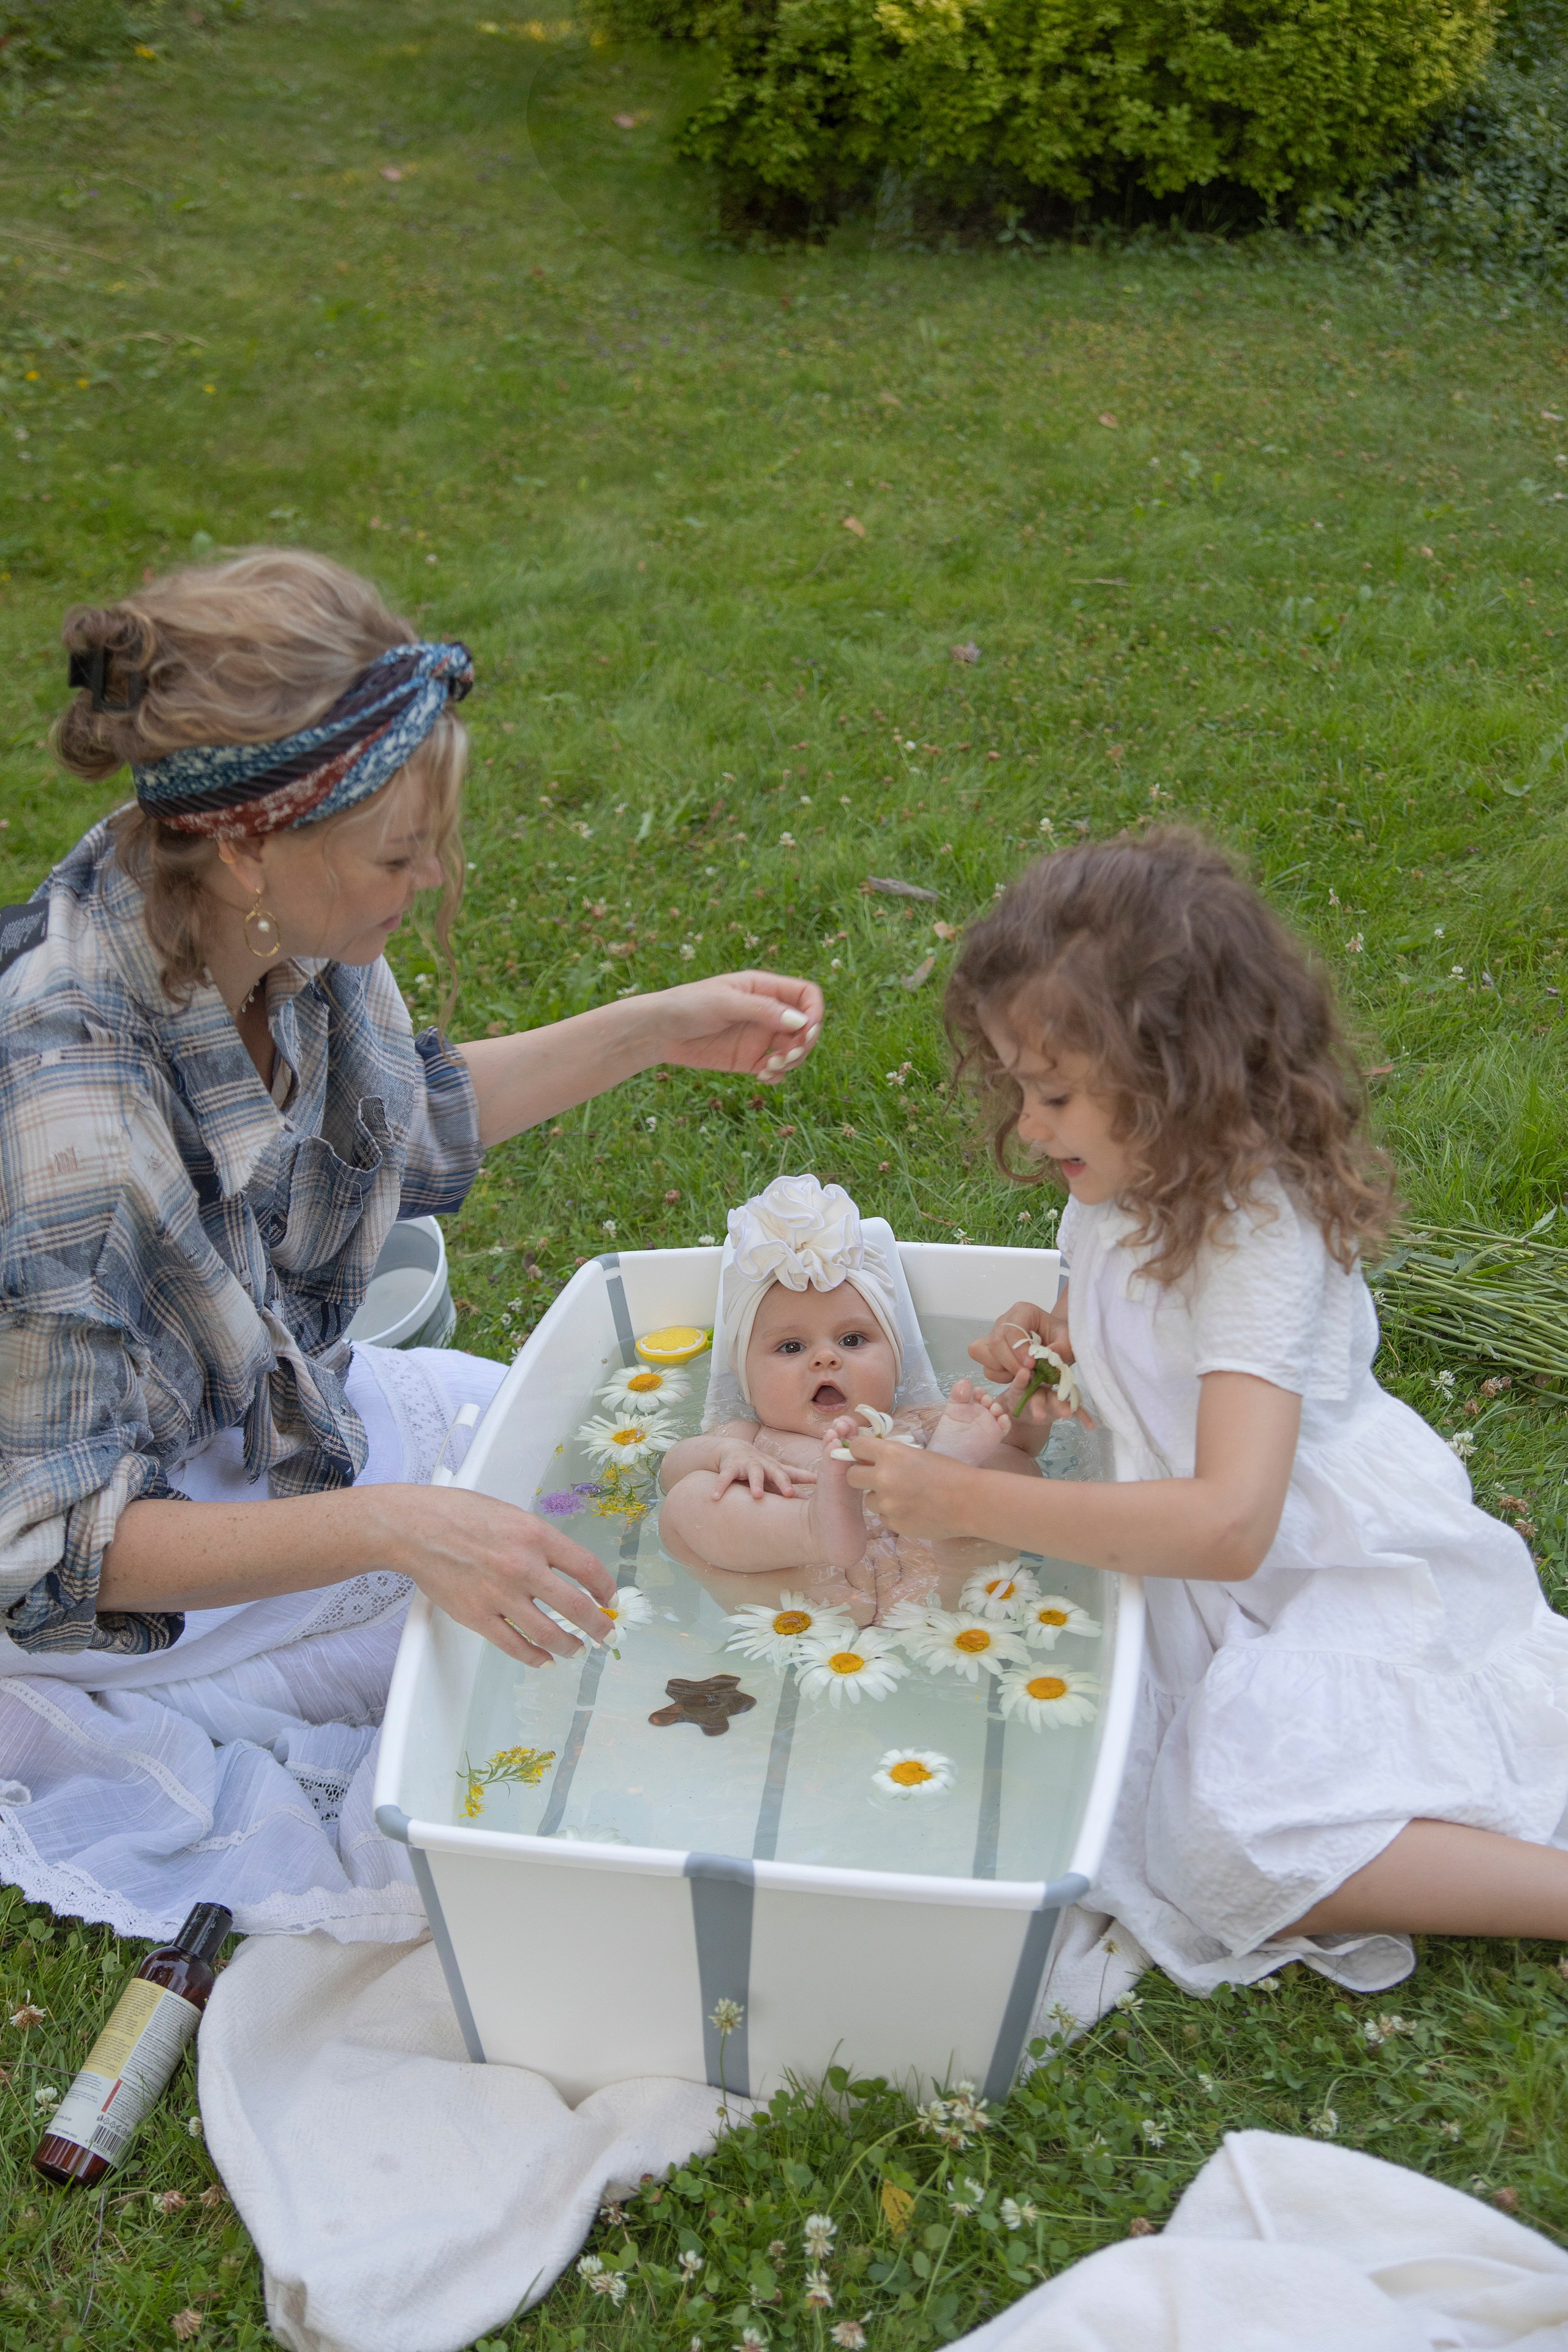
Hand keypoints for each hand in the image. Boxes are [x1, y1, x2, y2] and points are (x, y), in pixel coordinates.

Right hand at [390, 1487, 617, 1667]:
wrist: (414, 1527)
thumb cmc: (458, 1514)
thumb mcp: (512, 1515)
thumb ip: (539, 1541)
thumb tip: (564, 1566)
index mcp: (535, 1536)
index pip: (587, 1567)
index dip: (605, 1587)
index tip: (610, 1598)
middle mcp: (523, 1566)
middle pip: (576, 1606)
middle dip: (598, 1625)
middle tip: (606, 1633)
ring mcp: (500, 1594)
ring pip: (548, 1633)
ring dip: (570, 1646)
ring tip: (578, 1650)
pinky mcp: (476, 1615)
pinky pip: (513, 1645)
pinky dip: (534, 1657)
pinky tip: (544, 1659)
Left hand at [632, 972, 824, 1086]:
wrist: (657, 1031)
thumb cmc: (687, 1005)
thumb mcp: (725, 1003)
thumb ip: (762, 1011)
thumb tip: (801, 1022)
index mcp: (764, 988)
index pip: (806, 996)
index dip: (814, 1012)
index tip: (807, 1031)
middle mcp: (767, 1012)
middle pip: (806, 1026)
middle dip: (804, 1043)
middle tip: (785, 1056)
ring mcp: (759, 1037)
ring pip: (795, 1050)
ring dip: (792, 1061)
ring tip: (769, 1068)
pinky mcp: (749, 1059)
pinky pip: (776, 1069)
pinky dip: (777, 1075)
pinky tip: (762, 1077)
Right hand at [712, 1442, 814, 1501]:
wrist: (734, 1450)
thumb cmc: (761, 1468)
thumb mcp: (776, 1476)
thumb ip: (793, 1488)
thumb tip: (815, 1503)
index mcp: (777, 1469)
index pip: (795, 1474)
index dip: (806, 1478)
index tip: (818, 1483)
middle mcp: (765, 1465)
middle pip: (777, 1472)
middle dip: (783, 1482)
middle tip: (789, 1494)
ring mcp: (748, 1465)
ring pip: (753, 1473)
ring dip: (756, 1484)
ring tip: (757, 1496)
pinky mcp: (730, 1467)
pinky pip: (725, 1478)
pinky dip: (720, 1487)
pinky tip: (715, 1498)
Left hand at [843, 1435, 973, 1541]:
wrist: (970, 1501)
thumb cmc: (950, 1472)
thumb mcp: (918, 1454)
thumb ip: (892, 1457)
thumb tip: (871, 1459)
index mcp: (890, 1454)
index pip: (856, 1448)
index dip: (859, 1452)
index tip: (864, 1456)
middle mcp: (883, 1478)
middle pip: (852, 1477)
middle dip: (861, 1476)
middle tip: (876, 1478)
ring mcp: (887, 1504)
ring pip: (868, 1500)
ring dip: (880, 1498)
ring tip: (905, 1497)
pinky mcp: (894, 1524)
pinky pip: (884, 1517)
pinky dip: (894, 1514)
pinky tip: (914, 1510)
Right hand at [968, 1297, 1080, 1427]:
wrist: (1058, 1342)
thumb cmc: (1061, 1338)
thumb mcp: (1068, 1342)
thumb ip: (1060, 1350)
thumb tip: (1045, 1361)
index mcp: (1023, 1312)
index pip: (1011, 1329)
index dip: (1018, 1349)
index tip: (1031, 1365)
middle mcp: (1004, 1321)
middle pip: (994, 1342)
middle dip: (1010, 1363)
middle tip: (1029, 1374)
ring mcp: (995, 1336)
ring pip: (983, 1353)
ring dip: (1003, 1370)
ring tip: (1024, 1374)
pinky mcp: (991, 1352)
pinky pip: (986, 1367)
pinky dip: (1000, 1376)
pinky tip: (1016, 1376)